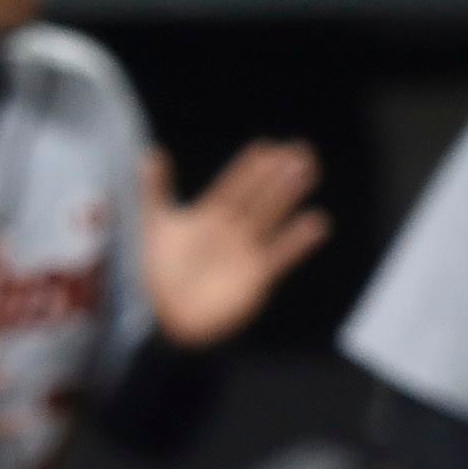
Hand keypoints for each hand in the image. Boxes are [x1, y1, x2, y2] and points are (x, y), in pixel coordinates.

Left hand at [141, 143, 327, 348]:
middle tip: (298, 149)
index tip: (265, 147)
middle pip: (257, 198)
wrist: (163, 321)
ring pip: (269, 219)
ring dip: (287, 196)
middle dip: (276, 175)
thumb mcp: (154, 226)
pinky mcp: (255, 278)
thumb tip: (151, 153)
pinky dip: (297, 242)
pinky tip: (316, 223)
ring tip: (307, 171)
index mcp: (207, 218)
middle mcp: (230, 233)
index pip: (231, 187)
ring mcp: (244, 254)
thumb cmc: (155, 275)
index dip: (247, 168)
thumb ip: (156, 191)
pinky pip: (279, 256)